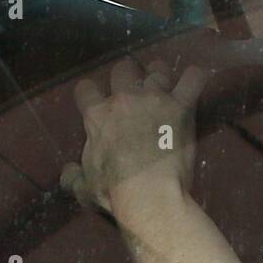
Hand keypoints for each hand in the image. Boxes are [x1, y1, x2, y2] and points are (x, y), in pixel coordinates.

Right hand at [61, 56, 206, 213]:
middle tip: (134, 89)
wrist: (148, 193)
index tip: (97, 100)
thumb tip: (68, 173)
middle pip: (123, 70)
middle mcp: (123, 100)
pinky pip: (192, 80)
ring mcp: (154, 100)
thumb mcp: (86, 189)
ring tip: (164, 82)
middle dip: (127, 76)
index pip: (86, 89)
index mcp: (97, 116)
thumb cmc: (115, 192)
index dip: (91, 93)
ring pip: (156, 70)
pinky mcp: (181, 107)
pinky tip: (195, 78)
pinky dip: (194, 77)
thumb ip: (74, 178)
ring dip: (159, 74)